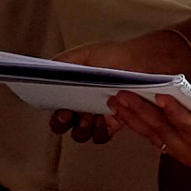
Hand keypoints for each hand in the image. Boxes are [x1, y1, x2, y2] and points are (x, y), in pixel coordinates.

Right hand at [46, 40, 167, 143]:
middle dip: (63, 124)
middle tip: (69, 116)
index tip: (60, 110)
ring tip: (88, 118)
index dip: (54, 114)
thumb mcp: (86, 54)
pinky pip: (102, 136)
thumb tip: (46, 70)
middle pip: (65, 125)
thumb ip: (65, 62)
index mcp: (73, 91)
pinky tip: (105, 121)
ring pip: (82, 133)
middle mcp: (83, 106)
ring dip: (81, 129)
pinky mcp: (116, 122)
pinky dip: (100, 132)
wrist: (144, 60)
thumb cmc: (115, 55)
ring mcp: (99, 116)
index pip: (56, 109)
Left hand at [107, 93, 190, 168]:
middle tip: (122, 95)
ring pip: (153, 135)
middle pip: (162, 130)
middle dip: (140, 111)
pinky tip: (126, 113)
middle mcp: (190, 152)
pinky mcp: (177, 149)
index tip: (158, 94)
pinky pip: (155, 137)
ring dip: (133, 118)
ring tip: (116, 103)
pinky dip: (140, 124)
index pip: (186, 125)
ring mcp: (182, 154)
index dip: (172, 110)